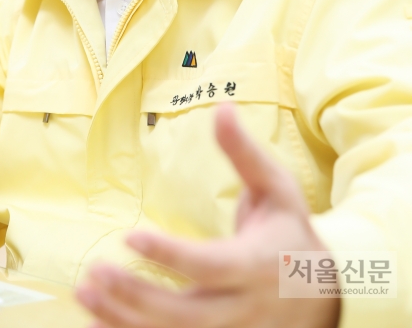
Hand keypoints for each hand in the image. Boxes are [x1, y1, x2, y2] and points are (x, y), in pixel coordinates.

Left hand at [76, 104, 339, 327]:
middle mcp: (244, 308)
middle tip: (94, 270)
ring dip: (124, 320)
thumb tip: (221, 106)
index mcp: (256, 265)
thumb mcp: (277, 187)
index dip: (170, 255)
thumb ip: (244, 152)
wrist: (329, 293)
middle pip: (186, 315)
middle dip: (136, 296)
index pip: (209, 266)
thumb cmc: (292, 231)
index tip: (129, 236)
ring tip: (84, 293)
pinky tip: (98, 320)